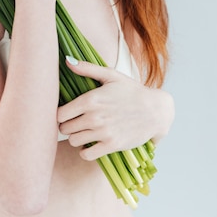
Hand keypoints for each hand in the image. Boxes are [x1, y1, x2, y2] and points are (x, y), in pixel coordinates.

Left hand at [57, 59, 173, 160]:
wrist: (155, 110)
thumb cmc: (132, 90)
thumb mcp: (110, 75)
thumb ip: (87, 68)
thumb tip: (67, 60)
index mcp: (90, 99)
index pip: (60, 113)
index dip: (60, 114)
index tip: (66, 113)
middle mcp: (94, 117)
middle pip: (64, 128)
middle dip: (66, 126)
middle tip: (73, 123)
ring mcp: (103, 132)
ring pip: (73, 141)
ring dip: (75, 138)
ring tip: (82, 132)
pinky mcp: (112, 145)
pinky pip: (86, 155)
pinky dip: (85, 152)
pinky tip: (90, 144)